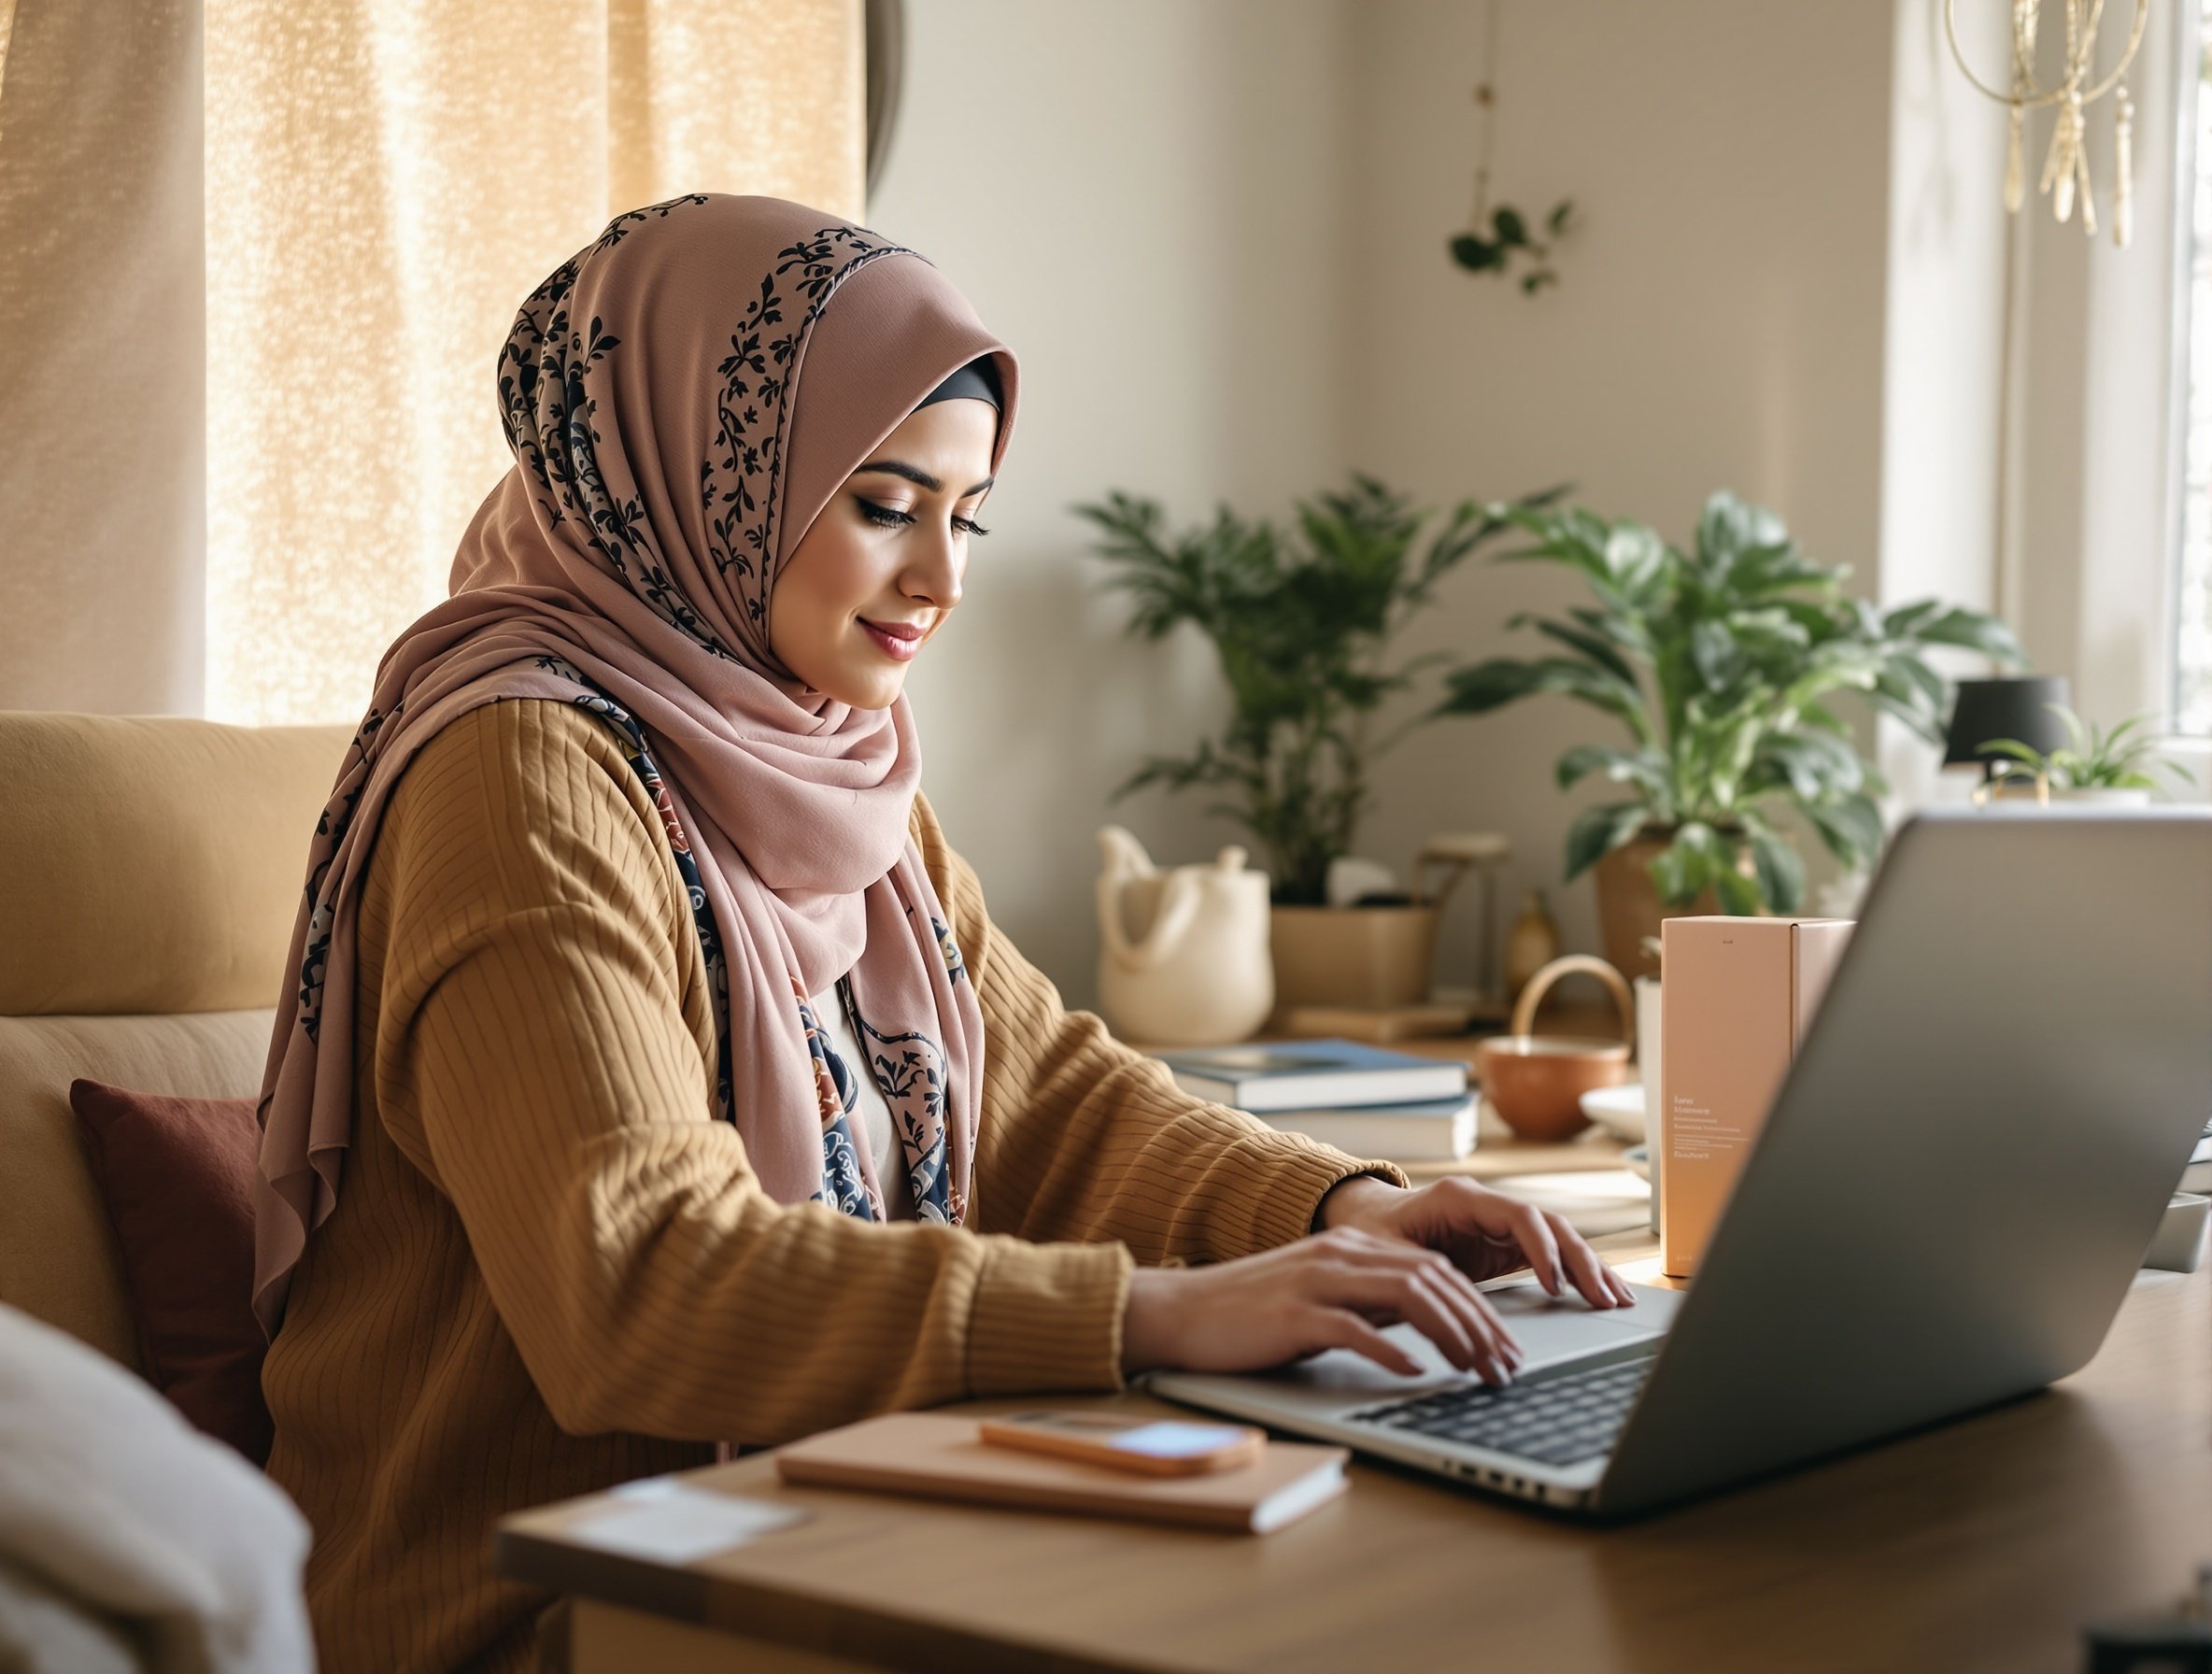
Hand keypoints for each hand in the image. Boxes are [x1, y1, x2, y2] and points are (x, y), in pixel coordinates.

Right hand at [1121, 1227, 1523, 1383]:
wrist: (1181, 1312)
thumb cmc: (1249, 1314)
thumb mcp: (1319, 1297)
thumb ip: (1366, 1302)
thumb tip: (1422, 1331)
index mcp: (1350, 1247)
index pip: (1434, 1270)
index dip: (1478, 1307)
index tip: (1504, 1345)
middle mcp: (1339, 1254)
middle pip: (1432, 1279)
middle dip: (1479, 1323)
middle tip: (1505, 1364)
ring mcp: (1316, 1280)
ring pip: (1406, 1296)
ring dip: (1450, 1334)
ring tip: (1474, 1369)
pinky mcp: (1293, 1313)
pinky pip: (1353, 1328)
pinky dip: (1390, 1350)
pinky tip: (1415, 1371)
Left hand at [1315, 1175, 1636, 1310]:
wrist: (1365, 1220)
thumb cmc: (1371, 1233)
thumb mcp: (1386, 1252)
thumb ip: (1417, 1272)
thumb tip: (1447, 1307)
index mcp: (1460, 1197)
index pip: (1519, 1215)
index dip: (1542, 1250)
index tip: (1555, 1287)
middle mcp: (1487, 1205)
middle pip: (1550, 1224)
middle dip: (1581, 1261)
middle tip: (1605, 1299)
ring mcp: (1500, 1223)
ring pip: (1558, 1238)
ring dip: (1589, 1268)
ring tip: (1618, 1301)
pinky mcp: (1504, 1244)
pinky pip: (1550, 1254)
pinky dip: (1576, 1274)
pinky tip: (1600, 1295)